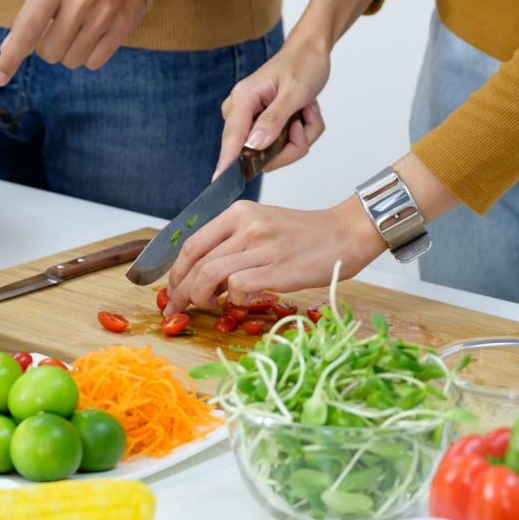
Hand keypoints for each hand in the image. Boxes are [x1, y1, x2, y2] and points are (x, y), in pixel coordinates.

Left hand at [0, 0, 146, 83]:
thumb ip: (27, 16)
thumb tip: (7, 50)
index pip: (28, 29)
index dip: (11, 58)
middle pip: (50, 52)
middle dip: (48, 48)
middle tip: (58, 29)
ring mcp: (104, 13)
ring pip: (72, 60)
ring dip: (69, 53)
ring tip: (79, 29)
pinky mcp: (122, 26)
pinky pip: (94, 62)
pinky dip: (89, 56)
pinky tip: (95, 34)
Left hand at [163, 194, 387, 313]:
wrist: (345, 233)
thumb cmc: (303, 235)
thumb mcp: (261, 227)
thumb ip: (231, 247)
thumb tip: (202, 279)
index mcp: (237, 213)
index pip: (191, 243)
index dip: (176, 271)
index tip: (172, 289)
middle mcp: (246, 225)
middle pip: (196, 261)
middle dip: (180, 289)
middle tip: (178, 306)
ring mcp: (262, 246)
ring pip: (210, 274)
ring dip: (200, 296)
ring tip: (207, 306)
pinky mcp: (279, 269)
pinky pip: (238, 286)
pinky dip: (231, 299)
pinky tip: (239, 302)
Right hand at [213, 40, 329, 179]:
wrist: (310, 52)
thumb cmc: (302, 65)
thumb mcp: (294, 92)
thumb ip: (274, 120)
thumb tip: (253, 145)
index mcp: (243, 99)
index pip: (232, 136)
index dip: (227, 160)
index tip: (218, 180)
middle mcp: (242, 111)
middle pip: (257, 152)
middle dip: (290, 144)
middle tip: (304, 122)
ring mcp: (252, 121)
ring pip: (274, 153)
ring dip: (299, 137)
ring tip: (306, 111)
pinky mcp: (263, 127)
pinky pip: (283, 146)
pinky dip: (301, 133)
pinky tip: (304, 112)